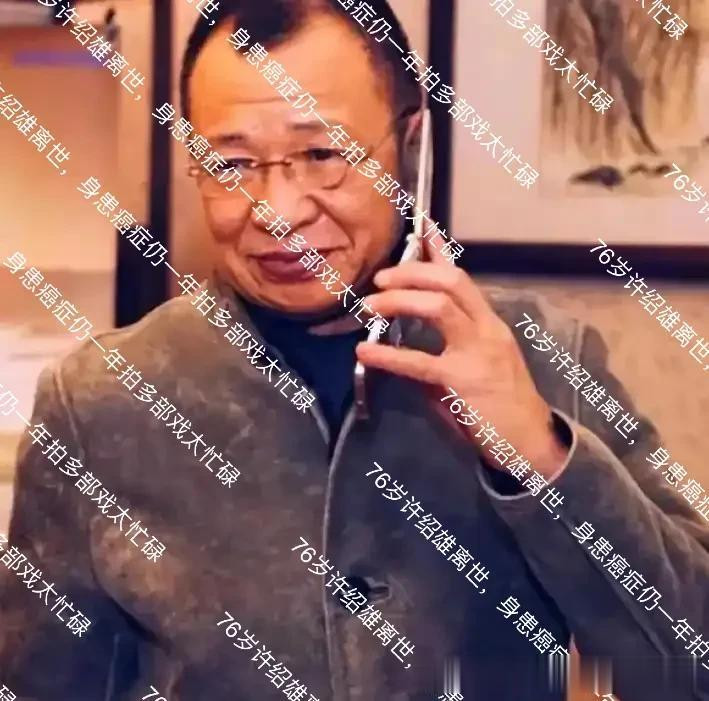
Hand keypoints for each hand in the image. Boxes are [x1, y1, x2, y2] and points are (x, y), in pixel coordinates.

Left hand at [355, 237, 568, 478]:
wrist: (528, 441)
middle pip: (451, 282)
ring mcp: (478, 353)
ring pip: (439, 307)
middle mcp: (486, 329)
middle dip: (411, 273)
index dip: (438, 249)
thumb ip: (446, 344)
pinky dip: (388, 356)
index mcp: (488, 323)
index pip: (461, 277)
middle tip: (379, 280)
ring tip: (370, 307)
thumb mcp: (478, 363)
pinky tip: (365, 353)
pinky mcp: (464, 382)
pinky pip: (420, 363)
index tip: (419, 224)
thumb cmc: (499, 403)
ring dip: (399, 301)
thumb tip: (406, 333)